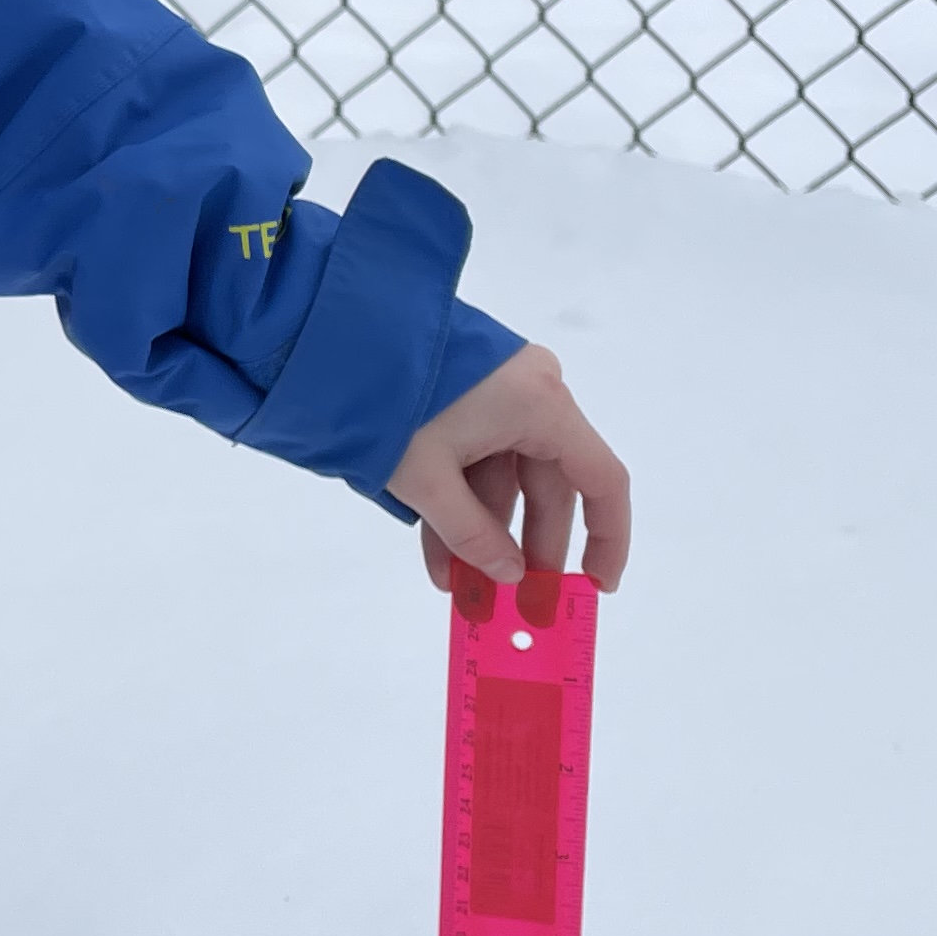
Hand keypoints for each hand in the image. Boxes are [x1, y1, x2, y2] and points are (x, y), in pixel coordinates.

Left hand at [385, 343, 630, 594]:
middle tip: (516, 607)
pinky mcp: (465, 390)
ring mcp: (498, 389)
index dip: (608, 539)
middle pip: (547, 485)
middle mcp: (533, 393)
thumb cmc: (388, 401)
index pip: (602, 480)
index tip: (596, 587)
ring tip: (462, 592)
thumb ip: (472, 534)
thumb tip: (510, 575)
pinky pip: (477, 456)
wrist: (329, 329)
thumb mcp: (426, 479)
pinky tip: (440, 555)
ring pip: (504, 476)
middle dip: (526, 550)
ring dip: (483, 533)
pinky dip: (461, 501)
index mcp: (543, 406)